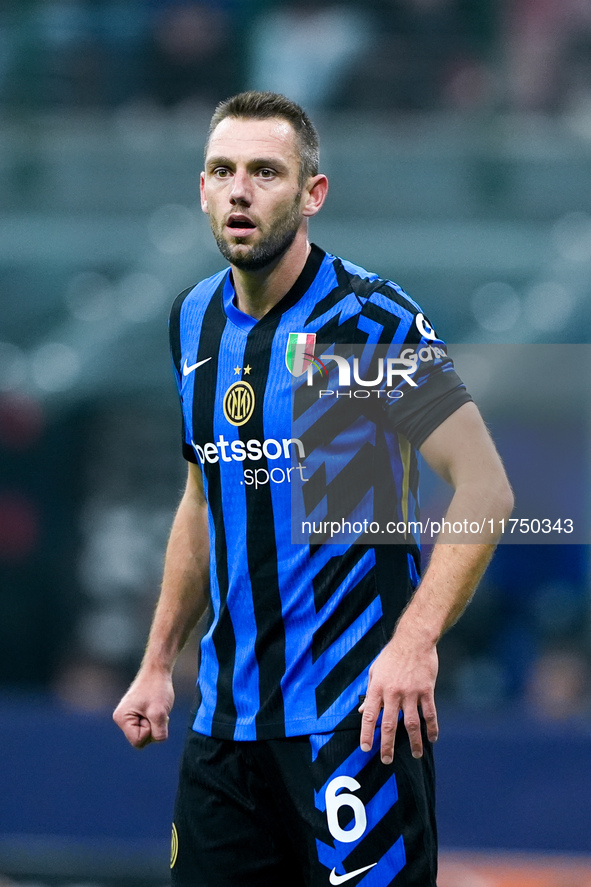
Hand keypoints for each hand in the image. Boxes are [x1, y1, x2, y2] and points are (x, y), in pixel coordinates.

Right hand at [113, 669, 174, 748]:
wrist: (158, 671)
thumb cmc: (157, 688)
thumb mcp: (160, 713)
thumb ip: (159, 732)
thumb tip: (158, 739)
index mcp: (122, 718)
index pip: (138, 741)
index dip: (149, 730)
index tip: (151, 714)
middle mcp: (122, 719)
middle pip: (141, 740)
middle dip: (152, 728)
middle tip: (155, 710)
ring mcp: (128, 716)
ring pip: (145, 734)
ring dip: (155, 723)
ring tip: (156, 708)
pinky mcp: (136, 714)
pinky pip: (147, 727)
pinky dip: (155, 720)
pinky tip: (156, 708)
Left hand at [359, 627, 438, 763]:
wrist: (414, 640)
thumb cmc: (392, 656)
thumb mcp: (375, 671)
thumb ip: (370, 692)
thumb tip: (361, 711)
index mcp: (377, 687)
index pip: (369, 715)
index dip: (367, 733)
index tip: (366, 748)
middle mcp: (393, 692)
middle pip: (390, 724)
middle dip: (387, 744)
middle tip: (386, 760)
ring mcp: (411, 692)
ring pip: (411, 723)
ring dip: (414, 742)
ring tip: (415, 755)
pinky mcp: (426, 690)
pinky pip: (429, 713)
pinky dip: (431, 728)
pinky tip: (432, 738)